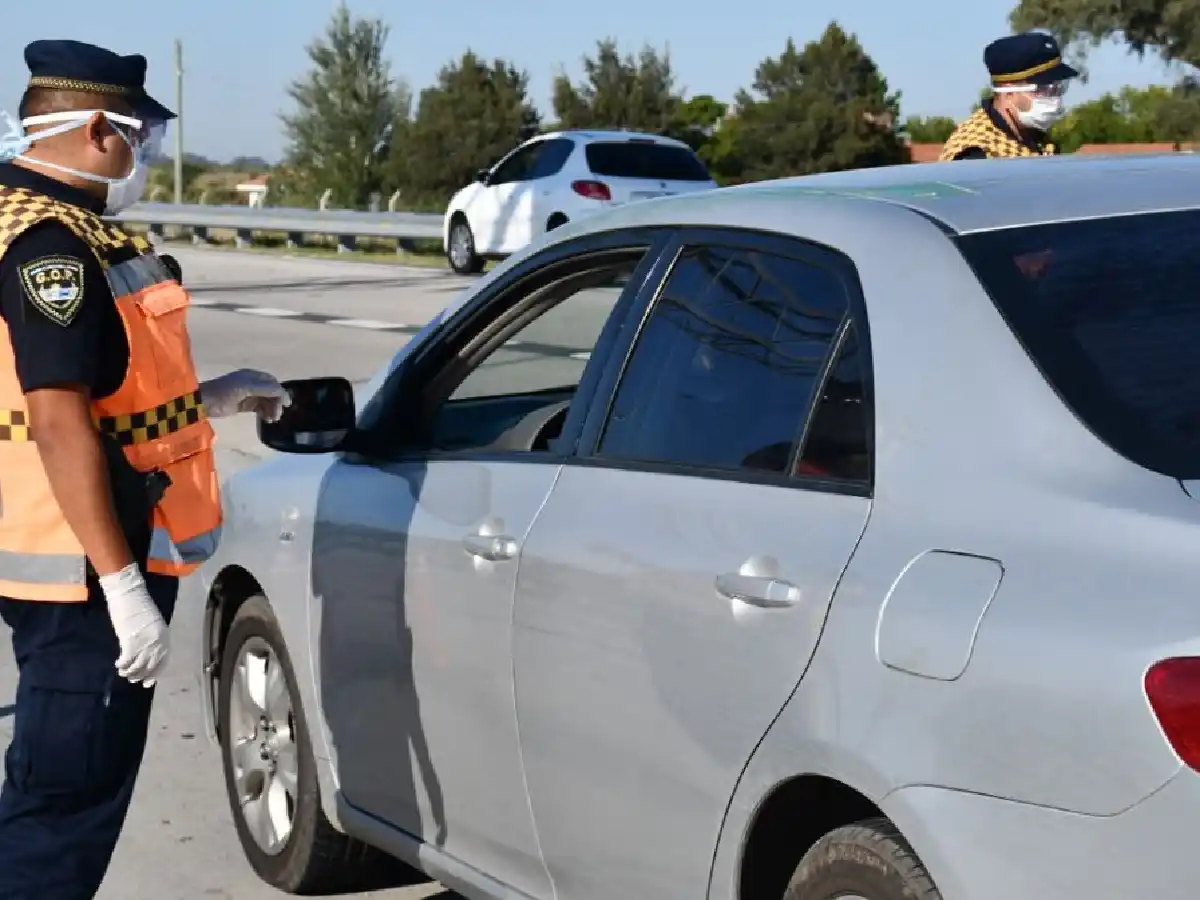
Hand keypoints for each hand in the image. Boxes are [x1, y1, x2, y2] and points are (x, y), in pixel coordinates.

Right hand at [98, 563, 169, 686]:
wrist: (129, 595)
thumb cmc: (139, 606)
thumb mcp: (153, 624)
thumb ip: (152, 638)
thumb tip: (147, 652)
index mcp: (165, 637)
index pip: (163, 661)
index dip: (155, 673)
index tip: (148, 682)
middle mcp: (158, 643)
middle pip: (151, 666)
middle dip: (142, 675)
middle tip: (133, 680)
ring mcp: (145, 644)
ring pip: (138, 667)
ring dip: (130, 672)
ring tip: (123, 672)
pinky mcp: (131, 643)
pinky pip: (127, 661)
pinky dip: (122, 665)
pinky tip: (118, 664)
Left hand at [201, 368, 291, 421]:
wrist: (205, 402)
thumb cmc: (224, 392)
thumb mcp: (245, 388)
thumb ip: (264, 389)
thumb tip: (281, 392)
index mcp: (251, 376)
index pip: (271, 382)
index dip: (280, 391)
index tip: (286, 403)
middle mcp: (251, 384)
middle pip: (270, 392)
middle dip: (276, 403)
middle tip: (278, 415)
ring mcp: (248, 394)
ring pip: (266, 401)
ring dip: (271, 409)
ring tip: (272, 420)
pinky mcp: (244, 405)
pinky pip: (259, 408)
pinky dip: (264, 413)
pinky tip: (266, 419)